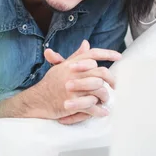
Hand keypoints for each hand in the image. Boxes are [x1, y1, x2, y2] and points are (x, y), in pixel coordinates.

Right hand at [0, 40, 119, 119]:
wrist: (37, 100)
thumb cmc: (50, 83)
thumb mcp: (62, 67)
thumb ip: (76, 56)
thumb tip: (86, 43)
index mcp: (72, 64)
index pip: (93, 54)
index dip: (107, 53)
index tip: (119, 56)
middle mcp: (74, 73)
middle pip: (101, 72)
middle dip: (111, 80)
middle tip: (114, 85)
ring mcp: (74, 89)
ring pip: (99, 90)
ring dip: (105, 97)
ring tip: (106, 101)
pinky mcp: (73, 103)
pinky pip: (92, 107)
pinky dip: (99, 111)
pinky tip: (103, 112)